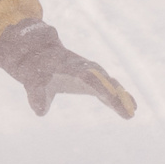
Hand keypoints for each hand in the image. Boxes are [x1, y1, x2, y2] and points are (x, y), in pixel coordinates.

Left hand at [0, 19, 135, 119]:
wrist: (36, 52)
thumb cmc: (34, 68)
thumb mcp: (31, 81)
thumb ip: (36, 95)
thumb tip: (40, 111)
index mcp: (69, 65)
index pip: (88, 76)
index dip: (101, 87)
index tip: (112, 98)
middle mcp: (83, 66)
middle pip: (103, 79)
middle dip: (116, 93)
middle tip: (130, 108)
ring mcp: (90, 71)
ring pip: (108, 82)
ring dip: (120, 95)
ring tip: (132, 109)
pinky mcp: (91, 78)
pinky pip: (106, 87)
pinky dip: (116, 96)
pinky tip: (128, 108)